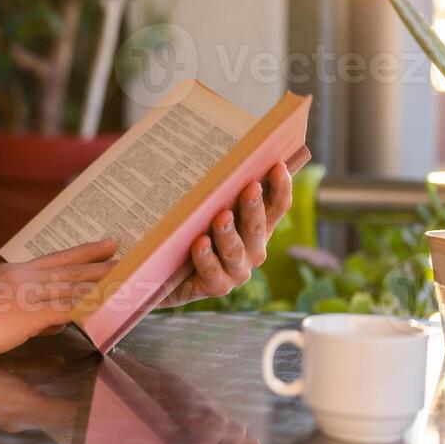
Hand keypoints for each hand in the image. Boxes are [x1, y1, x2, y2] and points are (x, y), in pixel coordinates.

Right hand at [0, 238, 117, 365]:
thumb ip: (24, 311)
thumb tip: (53, 322)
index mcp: (13, 273)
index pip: (57, 259)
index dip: (83, 252)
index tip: (105, 245)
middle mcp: (23, 278)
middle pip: (71, 269)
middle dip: (101, 263)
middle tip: (127, 255)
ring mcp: (26, 295)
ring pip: (73, 286)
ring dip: (101, 282)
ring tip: (126, 277)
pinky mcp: (27, 316)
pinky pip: (65, 309)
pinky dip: (87, 306)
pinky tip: (105, 306)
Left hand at [156, 161, 292, 308]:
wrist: (164, 271)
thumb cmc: (190, 231)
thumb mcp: (206, 208)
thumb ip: (220, 191)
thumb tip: (224, 157)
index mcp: (258, 227)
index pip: (277, 207)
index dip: (280, 188)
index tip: (278, 167)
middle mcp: (253, 250)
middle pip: (257, 227)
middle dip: (253, 207)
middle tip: (249, 187)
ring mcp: (236, 271)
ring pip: (236, 251)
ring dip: (229, 233)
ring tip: (221, 216)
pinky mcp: (216, 286)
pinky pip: (212, 272)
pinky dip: (206, 257)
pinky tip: (199, 243)